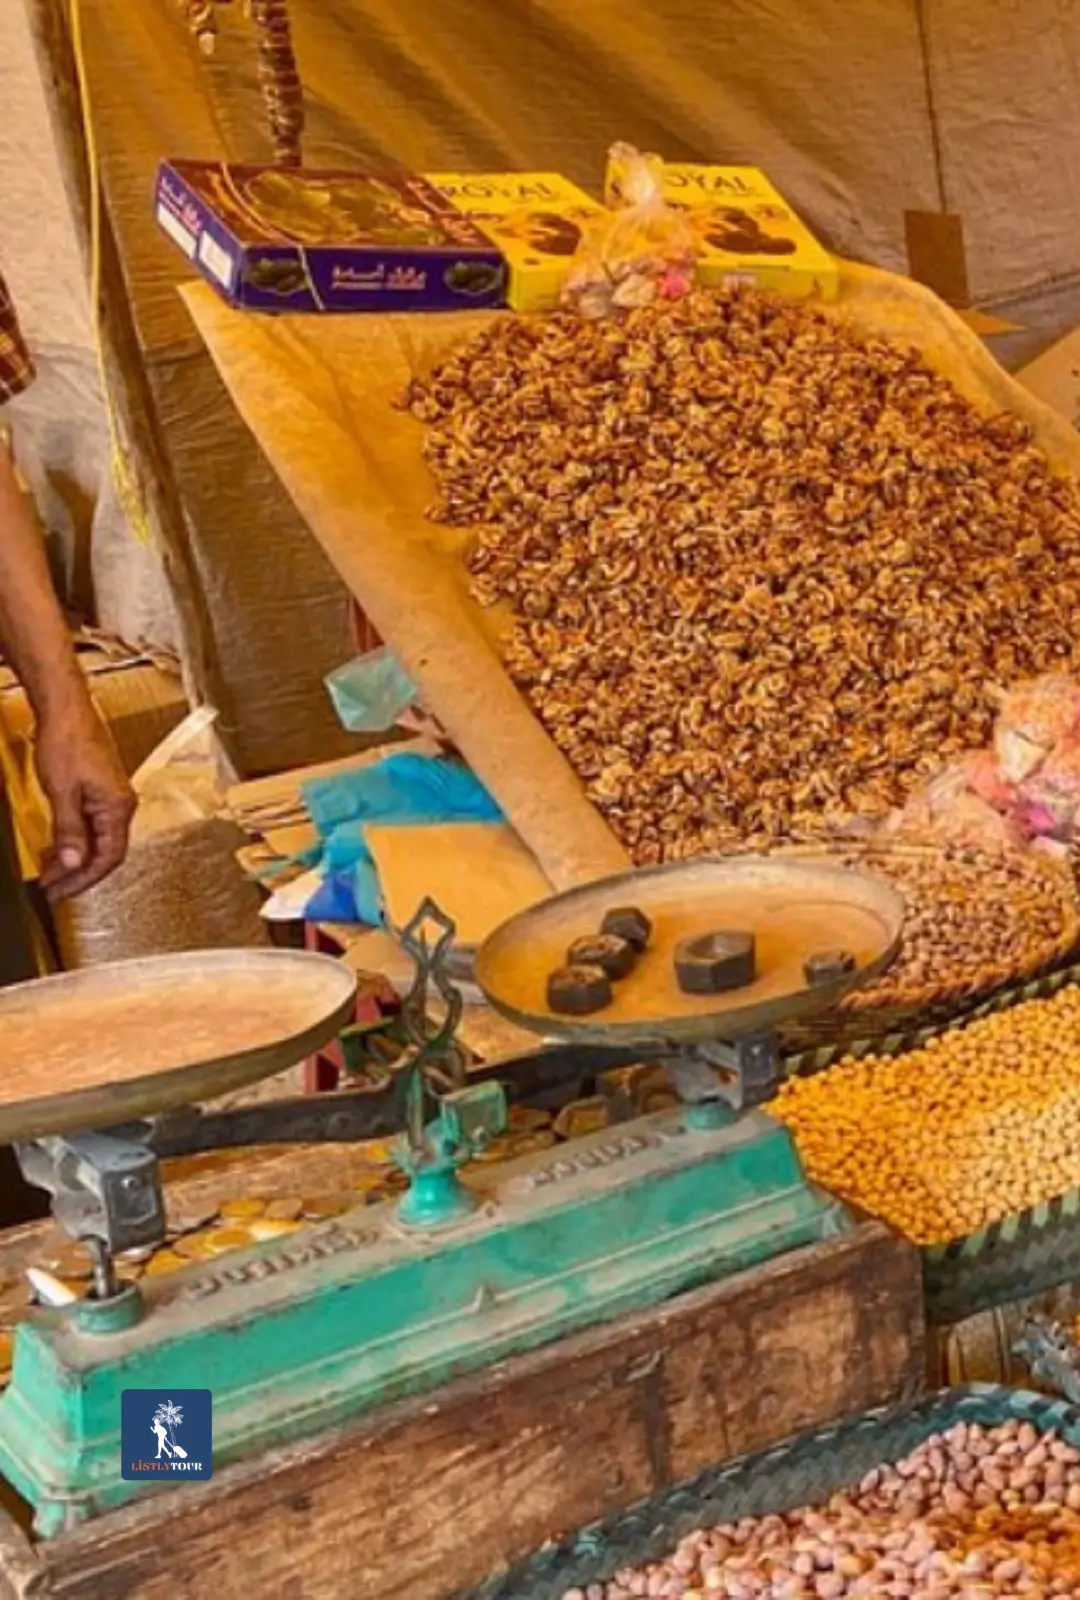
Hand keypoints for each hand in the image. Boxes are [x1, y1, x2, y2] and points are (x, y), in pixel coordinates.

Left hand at [34, 709, 135, 900]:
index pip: (108, 857)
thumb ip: (70, 831)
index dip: (84, 878)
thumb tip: (75, 863)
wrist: (66, 709)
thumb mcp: (62, 792)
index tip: (61, 890)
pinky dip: (74, 841)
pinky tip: (57, 847)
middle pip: (104, 852)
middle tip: (52, 887)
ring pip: (97, 841)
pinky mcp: (100, 791)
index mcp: (118, 806)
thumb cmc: (67, 741)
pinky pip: (91, 826)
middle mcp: (121, 804)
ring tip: (50, 872)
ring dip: (74, 859)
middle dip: (77, 873)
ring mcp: (111, 797)